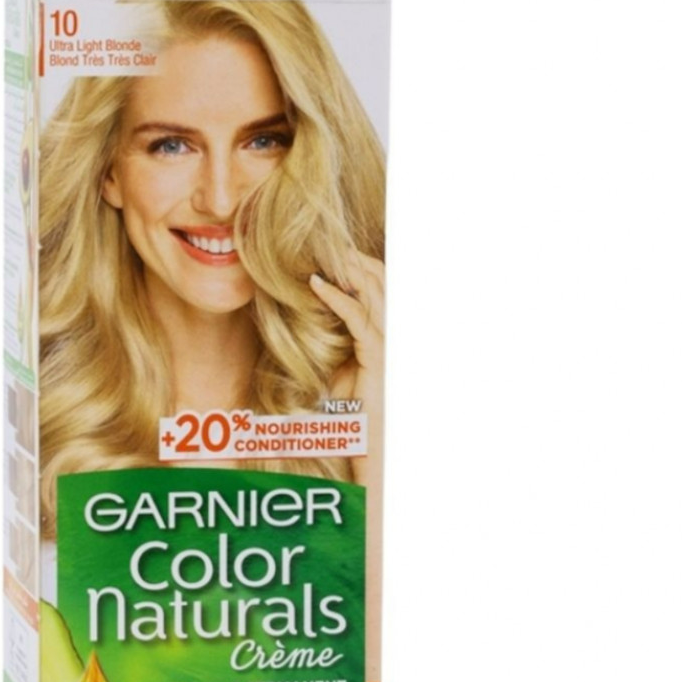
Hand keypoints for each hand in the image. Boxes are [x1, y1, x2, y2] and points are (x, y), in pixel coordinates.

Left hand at [309, 254, 384, 486]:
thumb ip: (324, 346)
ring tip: (322, 252)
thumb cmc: (349, 411)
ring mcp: (386, 341)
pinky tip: (317, 285)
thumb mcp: (332, 371)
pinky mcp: (377, 354)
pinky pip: (357, 318)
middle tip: (324, 239)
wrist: (366, 442)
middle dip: (352, 256)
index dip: (355, 263)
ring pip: (372, 291)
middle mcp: (388, 330)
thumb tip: (293, 326)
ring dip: (346, 269)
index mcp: (380, 331)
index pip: (374, 284)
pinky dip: (337, 298)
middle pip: (377, 279)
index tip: (327, 247)